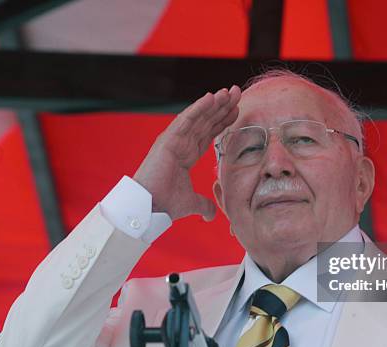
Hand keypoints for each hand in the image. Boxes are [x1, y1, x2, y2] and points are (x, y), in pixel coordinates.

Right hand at [133, 85, 240, 221]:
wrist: (149, 207)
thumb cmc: (165, 203)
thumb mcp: (191, 202)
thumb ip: (203, 205)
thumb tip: (210, 215)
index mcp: (186, 154)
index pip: (208, 133)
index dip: (222, 121)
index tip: (237, 110)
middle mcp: (181, 143)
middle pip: (206, 121)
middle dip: (222, 107)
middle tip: (237, 93)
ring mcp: (174, 140)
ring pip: (198, 117)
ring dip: (214, 103)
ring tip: (228, 91)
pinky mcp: (168, 140)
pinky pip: (186, 120)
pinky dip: (198, 108)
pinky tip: (211, 97)